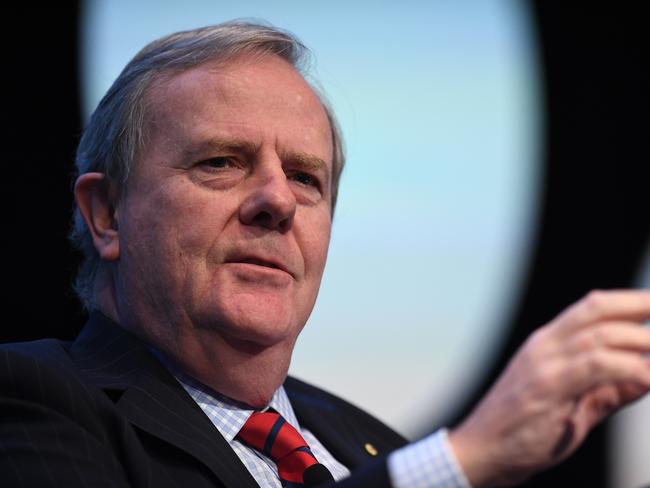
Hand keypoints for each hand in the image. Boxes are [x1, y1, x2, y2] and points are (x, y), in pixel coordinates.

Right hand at [448, 289, 649, 486]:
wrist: (481, 450)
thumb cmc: (522, 430)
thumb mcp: (574, 405)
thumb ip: (610, 390)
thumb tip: (646, 376)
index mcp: (548, 343)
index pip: (592, 307)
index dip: (630, 301)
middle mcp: (544, 345)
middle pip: (597, 310)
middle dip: (641, 307)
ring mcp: (543, 363)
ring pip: (599, 335)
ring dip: (641, 340)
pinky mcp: (546, 386)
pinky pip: (594, 366)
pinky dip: (627, 367)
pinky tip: (647, 376)